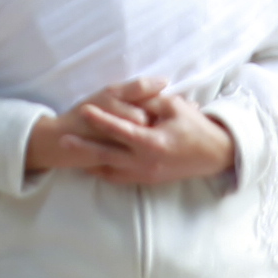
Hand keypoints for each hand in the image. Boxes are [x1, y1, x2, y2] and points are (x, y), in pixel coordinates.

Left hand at [54, 94, 236, 187]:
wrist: (214, 155)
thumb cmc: (195, 127)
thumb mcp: (175, 107)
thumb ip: (149, 101)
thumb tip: (129, 97)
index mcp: (153, 142)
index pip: (120, 130)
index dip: (100, 119)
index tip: (84, 110)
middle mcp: (146, 161)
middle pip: (107, 155)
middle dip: (83, 147)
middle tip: (63, 139)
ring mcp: (145, 174)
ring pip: (110, 170)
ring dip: (89, 162)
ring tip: (70, 155)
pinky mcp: (147, 179)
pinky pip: (119, 178)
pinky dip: (104, 172)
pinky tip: (91, 167)